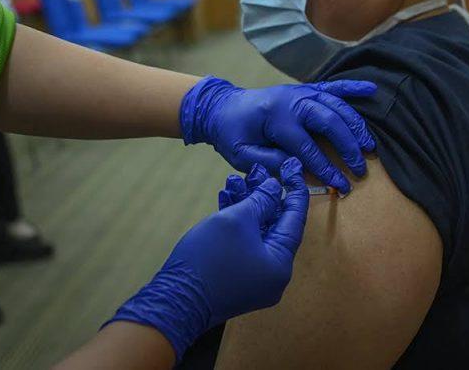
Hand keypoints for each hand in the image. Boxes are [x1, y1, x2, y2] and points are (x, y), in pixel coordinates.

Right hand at [105, 159, 308, 359]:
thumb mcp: (237, 220)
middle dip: (262, 196)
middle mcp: (273, 275)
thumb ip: (261, 201)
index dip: (294, 190)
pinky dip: (236, 225)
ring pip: (256, 234)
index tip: (293, 168)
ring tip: (233, 181)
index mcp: (280, 264)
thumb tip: (275, 189)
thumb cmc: (208, 258)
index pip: (295, 220)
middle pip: (274, 225)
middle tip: (255, 171)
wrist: (173, 301)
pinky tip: (225, 200)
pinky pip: (244, 246)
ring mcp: (254, 280)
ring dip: (246, 207)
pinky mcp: (236, 280)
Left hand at [179, 76, 376, 193]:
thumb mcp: (241, 155)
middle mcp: (292, 100)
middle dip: (348, 146)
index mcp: (275, 118)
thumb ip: (269, 163)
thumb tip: (299, 169)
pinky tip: (371, 90)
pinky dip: (352, 88)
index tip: (341, 184)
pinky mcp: (305, 89)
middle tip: (361, 167)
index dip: (326, 168)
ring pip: (335, 104)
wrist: (222, 107)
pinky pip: (332, 87)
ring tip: (370, 145)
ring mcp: (300, 92)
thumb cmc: (231, 133)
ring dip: (355, 124)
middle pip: (328, 121)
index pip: (307, 147)